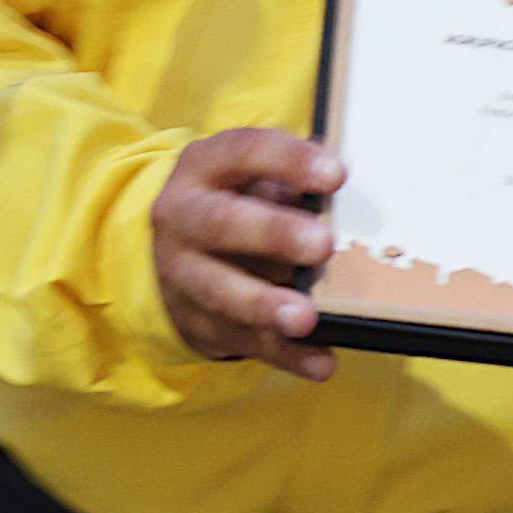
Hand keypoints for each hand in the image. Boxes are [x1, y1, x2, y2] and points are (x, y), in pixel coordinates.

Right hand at [153, 129, 343, 381]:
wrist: (165, 255)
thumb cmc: (230, 204)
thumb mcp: (247, 179)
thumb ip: (289, 180)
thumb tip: (347, 180)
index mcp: (202, 169)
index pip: (242, 152)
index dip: (288, 160)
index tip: (337, 175)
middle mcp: (182, 218)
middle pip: (221, 223)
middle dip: (273, 233)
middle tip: (323, 245)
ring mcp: (183, 275)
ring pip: (220, 290)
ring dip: (265, 305)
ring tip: (306, 318)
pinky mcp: (197, 322)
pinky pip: (242, 340)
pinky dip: (284, 354)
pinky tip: (320, 360)